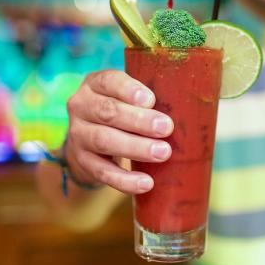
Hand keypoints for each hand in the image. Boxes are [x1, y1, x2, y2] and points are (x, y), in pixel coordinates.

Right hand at [64, 70, 173, 193]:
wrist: (89, 139)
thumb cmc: (121, 111)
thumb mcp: (127, 97)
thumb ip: (147, 99)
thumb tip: (186, 109)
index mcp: (95, 84)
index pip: (108, 81)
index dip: (129, 90)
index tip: (151, 100)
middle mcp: (81, 106)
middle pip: (108, 112)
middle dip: (139, 121)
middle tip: (166, 128)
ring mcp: (78, 135)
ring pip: (104, 141)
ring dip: (135, 148)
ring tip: (162, 153)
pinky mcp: (82, 161)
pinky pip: (102, 172)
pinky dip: (125, 180)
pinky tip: (146, 183)